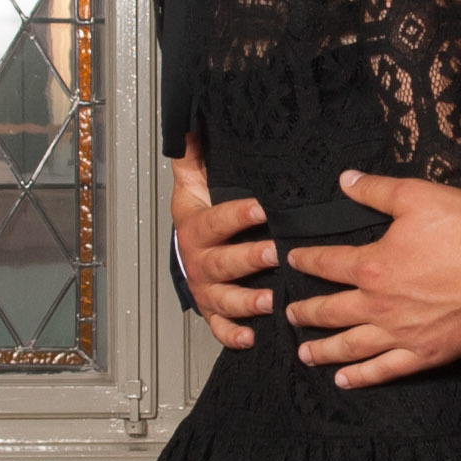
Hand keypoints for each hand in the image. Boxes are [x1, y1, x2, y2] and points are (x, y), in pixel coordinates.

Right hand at [170, 135, 276, 349]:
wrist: (185, 256)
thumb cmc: (198, 219)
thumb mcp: (193, 187)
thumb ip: (193, 158)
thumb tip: (190, 124)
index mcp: (196, 228)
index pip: (216, 219)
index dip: (237, 214)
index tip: (262, 208)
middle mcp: (200, 261)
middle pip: (224, 261)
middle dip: (249, 259)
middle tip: (275, 255)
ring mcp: (207, 289)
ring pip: (225, 298)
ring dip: (247, 302)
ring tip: (271, 300)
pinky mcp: (214, 312)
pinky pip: (221, 328)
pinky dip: (233, 334)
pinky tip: (251, 337)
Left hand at [283, 170, 460, 387]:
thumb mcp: (415, 196)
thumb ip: (375, 190)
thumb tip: (345, 180)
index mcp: (372, 266)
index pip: (326, 264)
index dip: (304, 261)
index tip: (291, 261)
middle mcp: (379, 305)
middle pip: (329, 312)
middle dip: (304, 313)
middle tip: (288, 315)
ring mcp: (401, 334)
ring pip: (350, 346)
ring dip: (322, 351)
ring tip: (303, 354)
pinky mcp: (425, 353)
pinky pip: (385, 370)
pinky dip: (361, 377)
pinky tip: (344, 380)